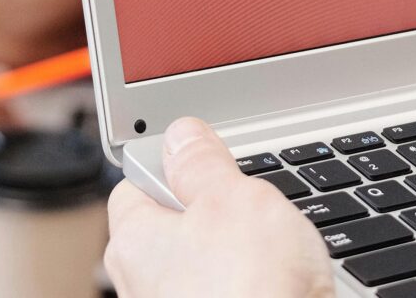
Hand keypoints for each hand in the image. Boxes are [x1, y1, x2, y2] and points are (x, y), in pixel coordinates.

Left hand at [105, 118, 335, 297]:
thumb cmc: (249, 292)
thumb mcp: (234, 198)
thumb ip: (203, 164)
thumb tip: (182, 134)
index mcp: (133, 240)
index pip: (137, 185)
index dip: (176, 169)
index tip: (210, 161)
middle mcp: (141, 286)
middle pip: (174, 230)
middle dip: (214, 218)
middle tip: (254, 212)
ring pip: (206, 270)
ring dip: (240, 260)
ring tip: (276, 260)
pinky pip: (233, 296)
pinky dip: (255, 292)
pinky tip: (282, 291)